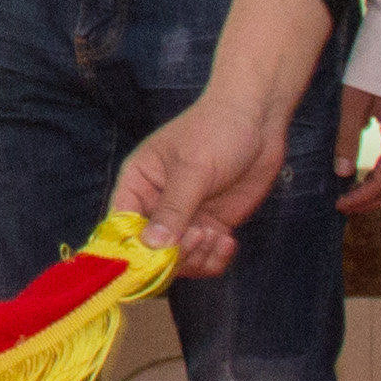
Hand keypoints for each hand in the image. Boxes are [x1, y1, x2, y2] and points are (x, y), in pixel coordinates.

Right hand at [110, 92, 290, 276]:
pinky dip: (216, 258)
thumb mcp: (193, 168)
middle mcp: (156, 205)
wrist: (259, 119)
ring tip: (217, 236)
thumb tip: (152, 246)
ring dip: (198, 258)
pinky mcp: (211, 225)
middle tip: (199, 235)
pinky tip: (228, 240)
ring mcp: (186, 217)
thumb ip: (173, 208)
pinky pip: (205, 258)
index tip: (152, 261)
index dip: (132, 248)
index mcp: (138, 183)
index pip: (121, 226)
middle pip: (151, 250)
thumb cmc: (216, 130)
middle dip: (174, 254)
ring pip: (180, 260)